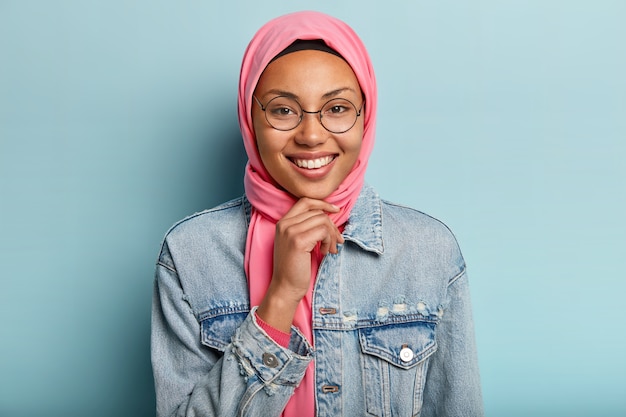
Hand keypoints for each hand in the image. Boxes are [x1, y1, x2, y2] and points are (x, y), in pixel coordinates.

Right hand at [256, 198, 343, 331]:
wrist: (286, 287)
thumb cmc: (295, 267)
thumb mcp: (298, 242)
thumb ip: (307, 227)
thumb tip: (330, 215)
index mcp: (283, 222)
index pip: (305, 201)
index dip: (322, 203)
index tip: (336, 210)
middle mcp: (284, 224)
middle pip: (317, 212)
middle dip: (332, 226)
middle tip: (337, 241)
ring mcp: (290, 231)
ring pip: (322, 220)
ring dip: (332, 235)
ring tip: (330, 249)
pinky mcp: (298, 241)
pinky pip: (323, 231)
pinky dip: (329, 241)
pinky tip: (325, 253)